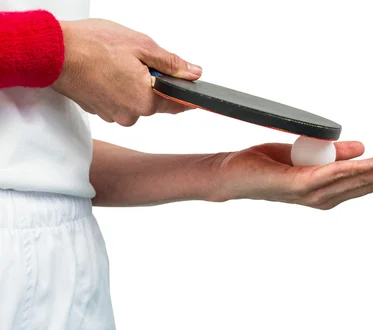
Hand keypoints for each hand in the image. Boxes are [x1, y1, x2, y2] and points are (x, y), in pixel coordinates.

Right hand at [52, 19, 200, 125]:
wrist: (52, 52)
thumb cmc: (93, 46)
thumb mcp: (142, 46)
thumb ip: (172, 63)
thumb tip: (194, 73)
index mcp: (146, 101)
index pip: (178, 104)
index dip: (184, 92)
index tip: (186, 83)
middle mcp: (131, 115)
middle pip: (154, 100)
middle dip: (153, 82)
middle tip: (138, 60)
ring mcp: (113, 114)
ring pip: (135, 100)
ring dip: (133, 83)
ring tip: (117, 63)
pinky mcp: (98, 110)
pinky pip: (117, 99)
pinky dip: (116, 86)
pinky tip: (106, 70)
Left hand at [200, 141, 372, 209]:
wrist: (231, 175)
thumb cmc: (267, 165)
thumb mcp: (307, 154)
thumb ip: (336, 154)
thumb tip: (366, 148)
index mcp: (331, 189)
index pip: (371, 183)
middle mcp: (327, 195)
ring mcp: (315, 193)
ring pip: (360, 181)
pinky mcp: (300, 184)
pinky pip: (333, 174)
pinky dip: (357, 168)